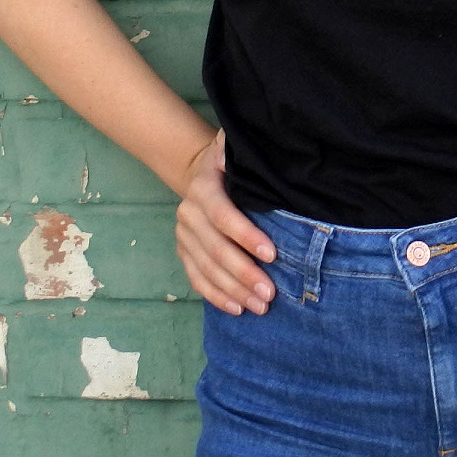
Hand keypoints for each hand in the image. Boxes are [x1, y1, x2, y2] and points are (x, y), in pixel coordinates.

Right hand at [174, 130, 276, 315]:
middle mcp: (188, 214)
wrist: (200, 171)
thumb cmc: (230, 161)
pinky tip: (237, 308)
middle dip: (243, 273)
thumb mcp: (233, 148)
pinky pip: (197, 279)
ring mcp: (183, 236)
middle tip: (269, 292)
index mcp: (203, 188)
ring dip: (233, 290)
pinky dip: (216, 296)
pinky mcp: (183, 252)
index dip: (246, 236)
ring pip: (206, 268)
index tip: (272, 254)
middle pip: (215, 249)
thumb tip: (239, 157)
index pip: (223, 216)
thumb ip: (237, 152)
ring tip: (260, 306)